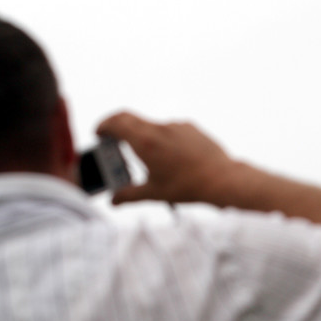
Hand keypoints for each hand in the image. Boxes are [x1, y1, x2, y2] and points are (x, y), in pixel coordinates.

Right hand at [95, 111, 236, 205]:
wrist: (221, 179)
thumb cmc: (187, 187)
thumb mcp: (154, 193)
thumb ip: (130, 195)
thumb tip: (113, 201)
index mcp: (145, 142)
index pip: (117, 122)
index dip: (104, 125)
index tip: (99, 133)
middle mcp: (159, 128)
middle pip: (131, 119)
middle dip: (118, 129)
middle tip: (113, 142)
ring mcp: (176, 126)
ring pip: (151, 126)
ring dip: (142, 137)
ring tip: (146, 159)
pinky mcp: (190, 128)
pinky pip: (170, 130)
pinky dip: (162, 139)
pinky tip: (169, 158)